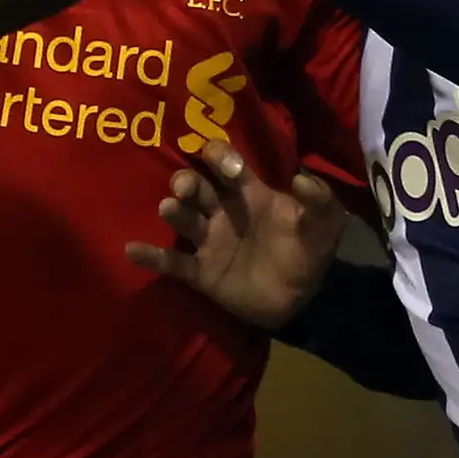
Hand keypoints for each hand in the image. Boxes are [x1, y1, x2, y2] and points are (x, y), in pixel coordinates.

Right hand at [126, 142, 347, 330]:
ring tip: (170, 208)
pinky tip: (133, 250)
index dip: (221, 157)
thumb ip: (318, 200)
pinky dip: (151, 257)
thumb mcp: (325, 224)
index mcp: (249, 193)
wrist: (304, 301)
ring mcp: (209, 241)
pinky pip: (172, 262)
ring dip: (173, 211)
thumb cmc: (310, 252)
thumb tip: (303, 177)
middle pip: (196, 187)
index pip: (226, 164)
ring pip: (183, 219)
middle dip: (187, 182)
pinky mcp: (201, 273)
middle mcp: (223, 212)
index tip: (225, 164)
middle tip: (185, 187)